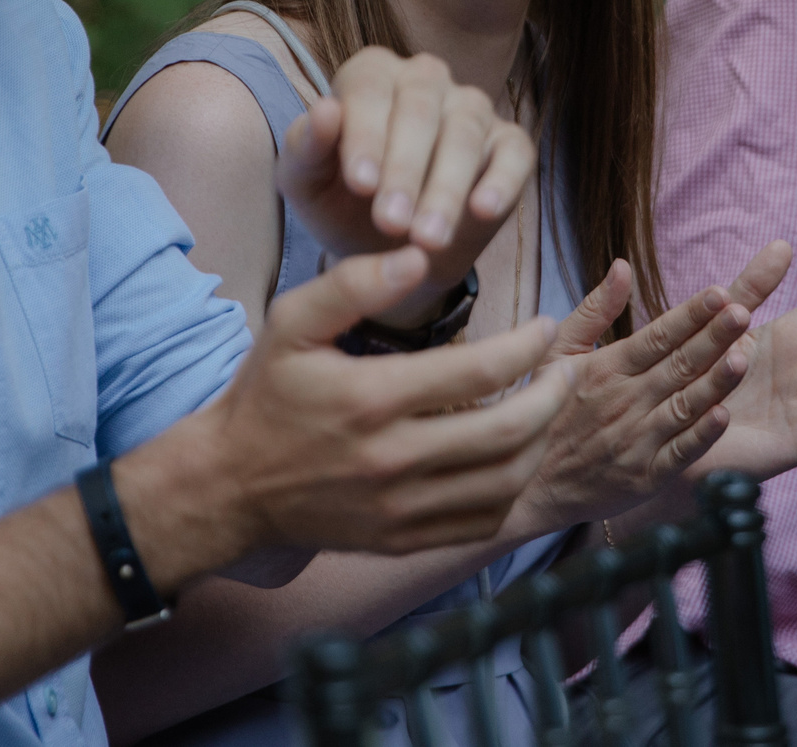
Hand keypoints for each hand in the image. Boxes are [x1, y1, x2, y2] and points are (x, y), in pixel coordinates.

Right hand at [148, 248, 570, 558]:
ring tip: (548, 408)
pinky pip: (481, 523)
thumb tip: (418, 255)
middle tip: (565, 368)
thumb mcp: (292, 322)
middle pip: (507, 432)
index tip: (545, 327)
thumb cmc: (266, 394)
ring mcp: (399, 508)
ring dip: (542, 442)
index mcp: (371, 399)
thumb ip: (354, 283)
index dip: (528, 346)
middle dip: (552, 395)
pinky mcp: (401, 540)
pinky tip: (516, 457)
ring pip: (504, 482)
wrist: (230, 485)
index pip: (480, 372)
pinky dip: (512, 490)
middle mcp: (391, 460)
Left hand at [275, 48, 535, 326]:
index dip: (366, 136)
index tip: (360, 185)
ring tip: (428, 238)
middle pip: (420, 110)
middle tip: (392, 223)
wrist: (386, 249)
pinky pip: (515, 154)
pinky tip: (483, 211)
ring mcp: (471, 107)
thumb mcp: (307, 184)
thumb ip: (306, 148)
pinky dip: (502, 181)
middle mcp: (424, 79)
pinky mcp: (510, 143)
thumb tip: (325, 110)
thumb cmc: (339, 203)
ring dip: (446, 187)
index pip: (369, 90)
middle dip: (406, 170)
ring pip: (465, 133)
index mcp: (370, 74)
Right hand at [505, 261, 754, 535]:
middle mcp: (625, 400)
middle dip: (714, 337)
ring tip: (744, 358)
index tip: (720, 292)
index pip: (658, 335)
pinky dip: (702, 435)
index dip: (690, 314)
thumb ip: (594, 310)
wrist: (528, 486)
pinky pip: (679, 453)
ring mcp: (636, 440)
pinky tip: (724, 416)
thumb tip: (622, 266)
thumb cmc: (546, 411)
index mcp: (608, 368)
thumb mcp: (558, 353)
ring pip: (685, 405)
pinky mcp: (645, 476)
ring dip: (716, 382)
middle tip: (745, 312)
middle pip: (679, 364)